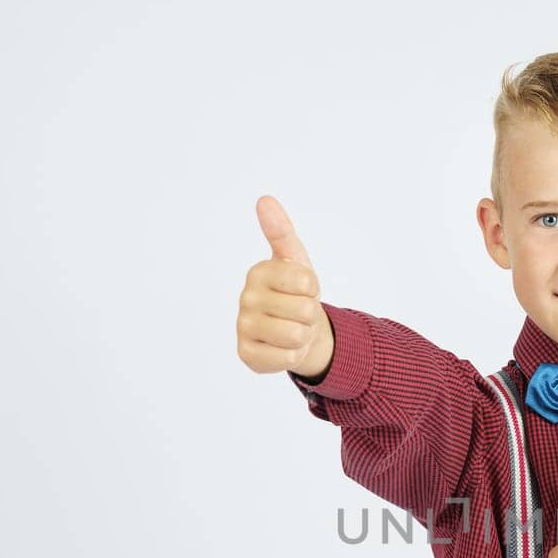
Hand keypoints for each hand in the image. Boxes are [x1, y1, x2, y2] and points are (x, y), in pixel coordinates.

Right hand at [236, 195, 335, 378]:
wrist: (295, 330)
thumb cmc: (295, 293)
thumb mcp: (295, 260)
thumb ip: (281, 231)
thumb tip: (265, 200)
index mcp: (258, 272)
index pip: (307, 281)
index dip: (313, 289)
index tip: (302, 289)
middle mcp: (246, 298)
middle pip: (304, 309)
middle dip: (309, 314)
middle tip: (297, 313)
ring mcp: (243, 327)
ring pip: (296, 335)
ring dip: (303, 335)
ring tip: (292, 329)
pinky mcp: (247, 354)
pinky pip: (287, 358)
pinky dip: (293, 355)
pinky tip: (282, 347)